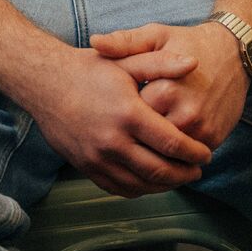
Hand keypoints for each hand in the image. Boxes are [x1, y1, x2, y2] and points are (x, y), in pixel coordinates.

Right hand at [18, 45, 212, 197]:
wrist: (45, 83)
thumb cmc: (89, 70)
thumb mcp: (126, 61)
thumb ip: (161, 64)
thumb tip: (193, 62)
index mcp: (128, 114)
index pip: (172, 143)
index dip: (194, 153)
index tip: (206, 154)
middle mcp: (113, 141)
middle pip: (159, 170)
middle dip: (184, 173)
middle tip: (197, 171)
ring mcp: (98, 158)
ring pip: (141, 185)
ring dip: (165, 185)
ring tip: (179, 177)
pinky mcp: (86, 168)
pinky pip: (119, 188)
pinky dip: (141, 189)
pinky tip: (151, 181)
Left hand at [91, 21, 247, 151]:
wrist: (234, 52)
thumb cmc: (188, 42)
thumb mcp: (156, 36)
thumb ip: (125, 42)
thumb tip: (95, 42)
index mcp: (165, 90)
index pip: (131, 117)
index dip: (121, 114)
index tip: (115, 108)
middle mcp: (186, 114)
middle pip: (148, 139)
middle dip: (135, 135)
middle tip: (124, 128)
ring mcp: (202, 130)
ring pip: (166, 153)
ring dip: (153, 148)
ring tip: (140, 137)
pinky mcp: (214, 138)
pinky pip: (185, 156)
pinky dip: (173, 153)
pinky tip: (161, 144)